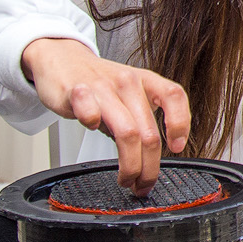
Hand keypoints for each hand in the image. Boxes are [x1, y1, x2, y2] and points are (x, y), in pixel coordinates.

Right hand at [22, 38, 191, 196]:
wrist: (61, 58)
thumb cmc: (97, 81)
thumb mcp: (129, 93)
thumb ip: (142, 119)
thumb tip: (151, 157)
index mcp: (145, 80)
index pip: (174, 96)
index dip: (180, 123)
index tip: (176, 147)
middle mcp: (127, 82)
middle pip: (149, 132)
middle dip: (149, 167)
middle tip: (143, 184)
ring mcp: (102, 86)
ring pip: (127, 132)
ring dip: (129, 164)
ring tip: (126, 179)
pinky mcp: (76, 91)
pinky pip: (90, 112)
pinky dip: (93, 125)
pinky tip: (93, 130)